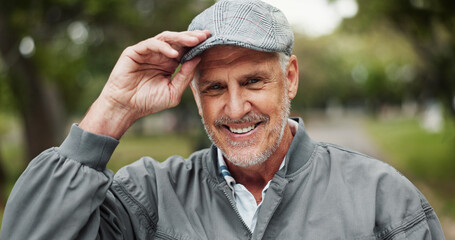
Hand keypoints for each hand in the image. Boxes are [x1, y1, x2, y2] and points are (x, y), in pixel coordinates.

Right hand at [80, 30, 209, 137]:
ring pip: (166, 39)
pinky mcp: (135, 52)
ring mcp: (147, 52)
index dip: (197, 45)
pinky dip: (163, 47)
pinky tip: (174, 54)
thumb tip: (198, 58)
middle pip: (177, 41)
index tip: (210, 40)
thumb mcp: (173, 92)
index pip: (185, 50)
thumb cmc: (148, 102)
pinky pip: (151, 44)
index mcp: (169, 63)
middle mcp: (159, 55)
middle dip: (191, 37)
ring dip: (180, 39)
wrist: (126, 108)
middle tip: (204, 36)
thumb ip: (185, 76)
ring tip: (193, 41)